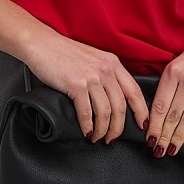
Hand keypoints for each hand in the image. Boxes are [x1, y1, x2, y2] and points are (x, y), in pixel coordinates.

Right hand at [24, 32, 148, 144]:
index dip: (141, 112)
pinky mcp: (76, 85)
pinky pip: (87, 113)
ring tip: (97, 138)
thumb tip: (113, 101)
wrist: (42, 44)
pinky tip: (86, 132)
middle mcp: (106, 70)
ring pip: (105, 113)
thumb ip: (106, 75)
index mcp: (113, 63)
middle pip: (121, 107)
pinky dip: (88, 126)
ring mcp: (92, 77)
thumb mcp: (94, 59)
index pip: (134, 91)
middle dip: (118, 128)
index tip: (142, 126)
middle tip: (112, 139)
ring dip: (102, 130)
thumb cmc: (65, 54)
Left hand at [145, 40, 183, 157]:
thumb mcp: (175, 65)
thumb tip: (156, 115)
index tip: (150, 140)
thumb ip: (167, 87)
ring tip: (172, 149)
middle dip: (164, 136)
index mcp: (172, 72)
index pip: (160, 105)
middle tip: (159, 150)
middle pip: (173, 115)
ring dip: (179, 137)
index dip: (154, 126)